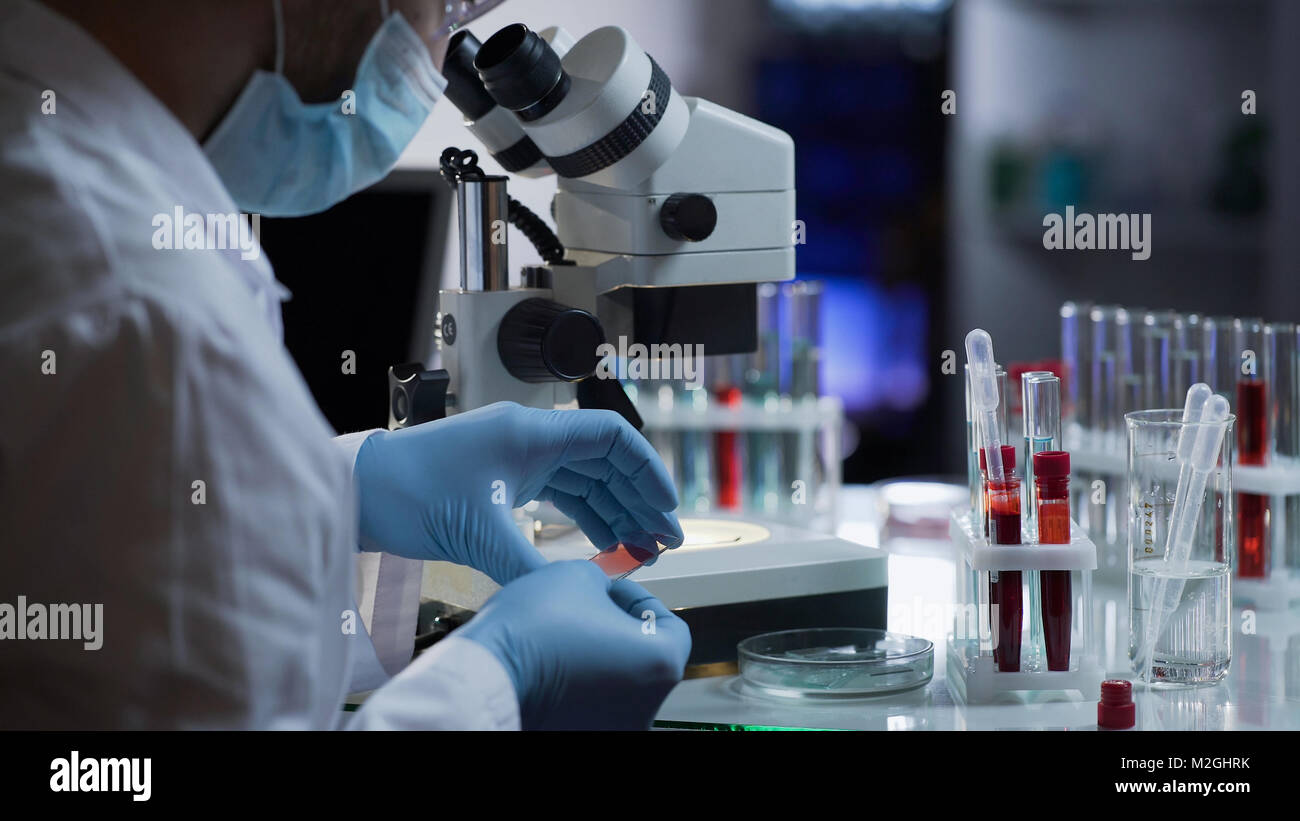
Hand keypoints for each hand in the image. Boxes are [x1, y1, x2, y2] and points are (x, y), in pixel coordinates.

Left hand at [354, 402, 682, 583]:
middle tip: (665, 540)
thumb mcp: (477, 533)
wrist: (361, 490)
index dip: (646, 470)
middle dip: (639, 500)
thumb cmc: (408, 492)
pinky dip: (585, 518)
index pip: (611, 437)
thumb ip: (529, 564)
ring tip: (644, 550)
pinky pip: (559, 494)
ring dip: (616, 512)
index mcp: (531, 433)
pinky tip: (605, 545)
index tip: (667, 507)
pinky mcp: (503, 479)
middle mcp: (530, 439)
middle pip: (605, 462)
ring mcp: (517, 458)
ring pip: (585, 481)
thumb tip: (570, 595)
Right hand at [457, 560, 690, 729]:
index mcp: (661, 665)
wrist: (485, 673)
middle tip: (586, 606)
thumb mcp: (578, 574)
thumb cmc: (535, 623)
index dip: (639, 599)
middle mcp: (646, 707)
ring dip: (599, 656)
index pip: (671, 626)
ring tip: (563, 634)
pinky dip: (578, 684)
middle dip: (618, 628)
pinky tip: (551, 662)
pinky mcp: (581, 735)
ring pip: (617, 684)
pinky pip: (590, 705)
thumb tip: (604, 592)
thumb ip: (606, 581)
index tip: (611, 588)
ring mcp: (614, 728)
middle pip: (645, 658)